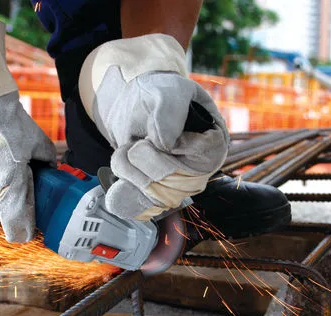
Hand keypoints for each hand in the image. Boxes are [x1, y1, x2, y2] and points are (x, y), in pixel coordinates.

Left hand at [78, 34, 229, 219]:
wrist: (133, 108)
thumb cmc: (157, 96)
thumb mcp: (167, 91)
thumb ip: (169, 110)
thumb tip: (166, 144)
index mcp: (214, 142)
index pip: (203, 155)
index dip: (173, 145)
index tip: (156, 135)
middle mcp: (200, 169)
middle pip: (176, 181)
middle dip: (144, 159)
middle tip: (134, 142)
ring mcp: (178, 187)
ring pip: (157, 196)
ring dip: (130, 172)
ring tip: (124, 153)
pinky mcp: (156, 197)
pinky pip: (144, 209)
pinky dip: (126, 199)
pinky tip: (116, 190)